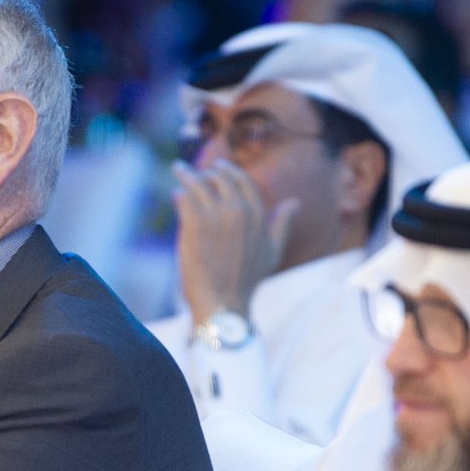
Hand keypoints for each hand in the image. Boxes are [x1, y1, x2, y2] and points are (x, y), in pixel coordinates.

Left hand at [171, 160, 295, 326]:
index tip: (218, 167)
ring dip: (186, 175)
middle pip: (219, 178)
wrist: (224, 303)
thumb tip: (294, 202)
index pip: (242, 181)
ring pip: (198, 184)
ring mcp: (215, 216)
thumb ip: (281, 224)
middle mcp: (238, 211)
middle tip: (195, 170)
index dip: (228, 171)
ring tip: (178, 170)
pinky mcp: (194, 225)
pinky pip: (184, 199)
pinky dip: (179, 194)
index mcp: (257, 214)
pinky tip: (175, 194)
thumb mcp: (272, 251)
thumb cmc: (247, 281)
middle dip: (206, 171)